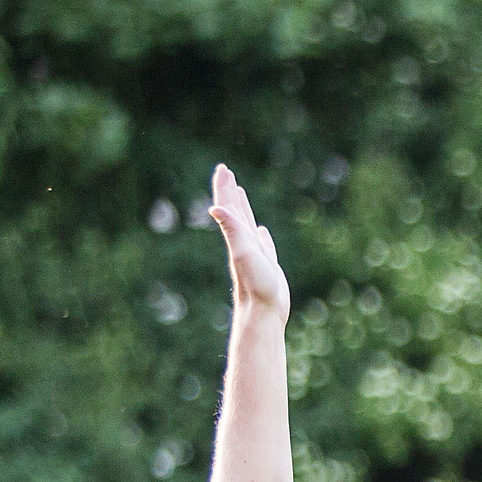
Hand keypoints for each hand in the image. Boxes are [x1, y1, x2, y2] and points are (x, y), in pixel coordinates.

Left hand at [206, 162, 288, 322]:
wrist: (263, 313)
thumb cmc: (255, 285)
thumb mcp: (243, 252)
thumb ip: (231, 229)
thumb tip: (215, 207)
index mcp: (237, 236)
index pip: (227, 205)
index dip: (224, 187)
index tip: (223, 168)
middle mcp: (242, 242)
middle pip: (233, 211)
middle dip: (230, 191)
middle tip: (227, 173)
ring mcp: (254, 254)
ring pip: (246, 225)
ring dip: (242, 208)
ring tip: (240, 194)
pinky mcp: (266, 266)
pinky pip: (263, 244)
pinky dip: (261, 234)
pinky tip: (261, 231)